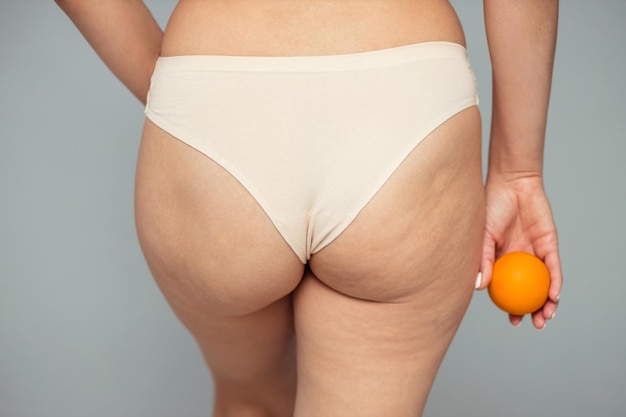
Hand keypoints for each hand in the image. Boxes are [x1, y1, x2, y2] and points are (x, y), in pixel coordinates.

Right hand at [477, 173, 561, 328]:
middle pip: (530, 291)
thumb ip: (483, 260)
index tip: (514, 321)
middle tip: (535, 324)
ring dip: (548, 302)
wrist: (512, 185)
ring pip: (545, 283)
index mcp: (501, 260)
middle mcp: (520, 260)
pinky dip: (555, 283)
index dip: (512, 307)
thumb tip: (479, 287)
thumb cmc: (491, 207)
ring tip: (547, 316)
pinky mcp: (549, 244)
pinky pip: (554, 268)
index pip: (509, 290)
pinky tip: (555, 296)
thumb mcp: (483, 237)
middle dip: (534, 311)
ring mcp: (535, 252)